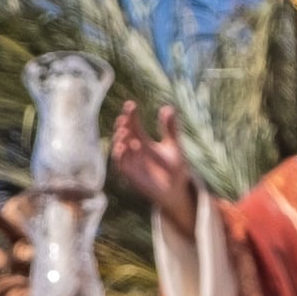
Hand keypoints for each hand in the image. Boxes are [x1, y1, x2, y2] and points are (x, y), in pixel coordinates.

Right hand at [107, 102, 200, 226]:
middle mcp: (134, 151)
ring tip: (125, 132)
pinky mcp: (131, 175)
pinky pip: (122, 164)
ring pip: (119, 148)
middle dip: (122, 126)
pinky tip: (124, 146)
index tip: (130, 104)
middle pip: (124, 135)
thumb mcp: (174, 145)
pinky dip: (121, 155)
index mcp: (142, 142)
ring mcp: (131, 162)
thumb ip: (170, 128)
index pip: (133, 125)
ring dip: (120, 139)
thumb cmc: (175, 168)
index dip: (131, 115)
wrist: (177, 190)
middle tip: (124, 118)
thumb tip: (168, 108)